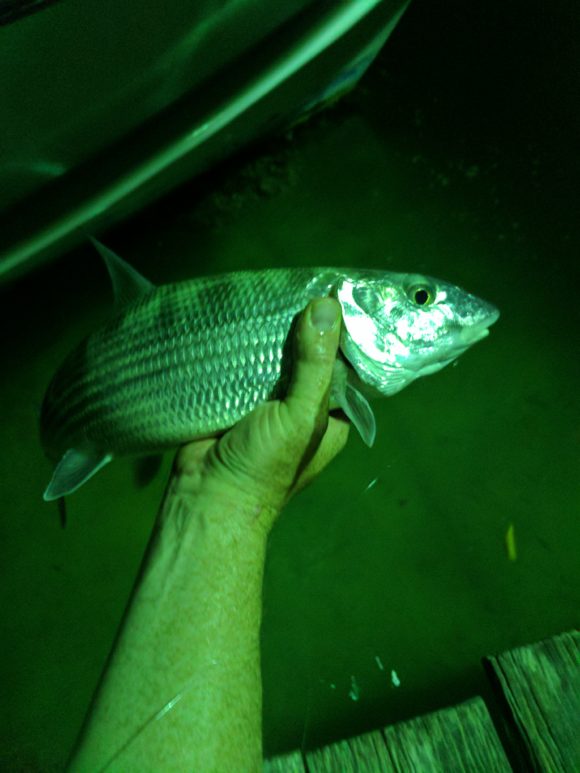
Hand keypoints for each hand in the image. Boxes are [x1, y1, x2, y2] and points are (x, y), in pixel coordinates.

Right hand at [169, 298, 349, 533]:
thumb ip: (316, 365)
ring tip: (271, 289)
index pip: (346, 366)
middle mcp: (303, 408)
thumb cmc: (265, 466)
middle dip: (304, 326)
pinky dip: (242, 343)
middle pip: (309, 357)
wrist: (205, 498)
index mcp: (331, 416)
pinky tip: (240, 313)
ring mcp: (267, 402)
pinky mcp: (234, 398)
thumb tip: (328, 306)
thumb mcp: (301, 417)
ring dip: (271, 332)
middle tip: (300, 281)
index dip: (344, 333)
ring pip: (275, 357)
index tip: (338, 292)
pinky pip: (243, 363)